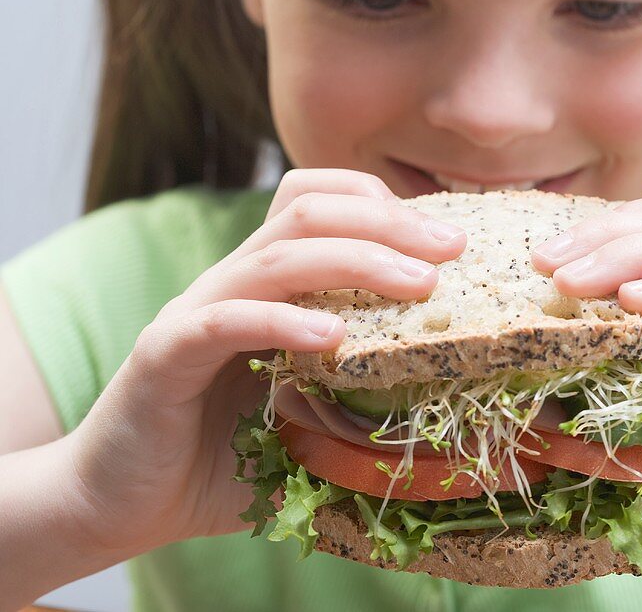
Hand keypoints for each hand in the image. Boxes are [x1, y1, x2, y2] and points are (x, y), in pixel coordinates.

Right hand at [64, 169, 466, 553]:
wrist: (122, 506)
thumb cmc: (222, 461)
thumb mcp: (310, 418)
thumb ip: (360, 393)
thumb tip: (449, 400)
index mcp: (265, 286)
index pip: (316, 202)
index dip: (382, 204)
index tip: (446, 238)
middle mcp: (231, 284)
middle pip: (308, 213)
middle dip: (388, 221)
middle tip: (452, 247)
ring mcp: (195, 315)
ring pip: (276, 257)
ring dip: (357, 260)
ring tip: (419, 283)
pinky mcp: (164, 356)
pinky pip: (225, 321)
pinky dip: (281, 321)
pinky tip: (331, 339)